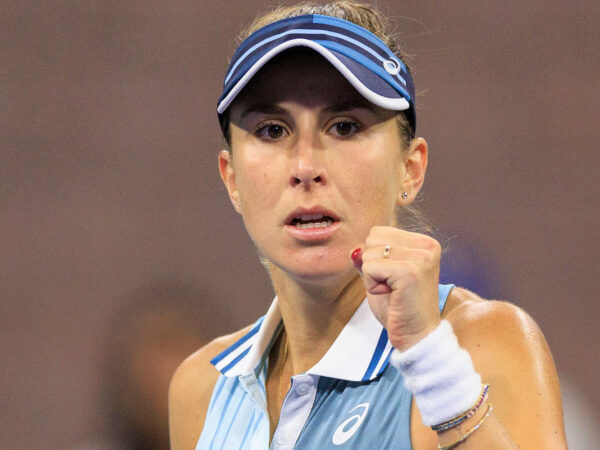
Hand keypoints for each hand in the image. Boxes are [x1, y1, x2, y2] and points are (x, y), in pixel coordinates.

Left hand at [351, 226, 441, 350]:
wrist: (416, 336)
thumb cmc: (399, 307)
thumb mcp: (380, 275)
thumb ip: (368, 257)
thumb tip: (354, 249)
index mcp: (423, 242)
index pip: (378, 231)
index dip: (375, 257)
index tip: (394, 278)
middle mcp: (426, 245)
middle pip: (372, 238)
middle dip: (372, 264)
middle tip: (391, 286)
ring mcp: (421, 257)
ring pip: (368, 252)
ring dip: (371, 276)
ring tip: (391, 291)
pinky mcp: (410, 272)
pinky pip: (369, 267)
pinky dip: (371, 284)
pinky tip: (390, 295)